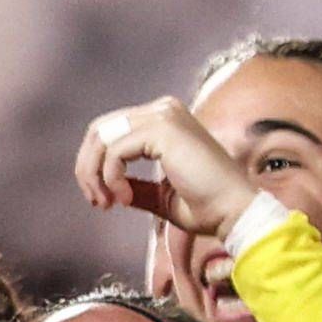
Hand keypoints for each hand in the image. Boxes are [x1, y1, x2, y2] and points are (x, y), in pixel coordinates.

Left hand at [77, 95, 261, 238]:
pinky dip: (112, 178)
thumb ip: (135, 185)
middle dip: (88, 168)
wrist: (233, 211)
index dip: (95, 166)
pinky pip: (115, 151)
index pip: (110, 131)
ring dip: (95, 176)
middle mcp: (164, 109)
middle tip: (98, 202)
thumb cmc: (206, 207)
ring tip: (109, 203)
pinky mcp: (163, 129)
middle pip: (100, 130)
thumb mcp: (160, 195)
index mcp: (166, 119)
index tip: (102, 200)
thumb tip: (109, 185)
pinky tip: (127, 198)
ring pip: (102, 138)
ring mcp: (164, 115)